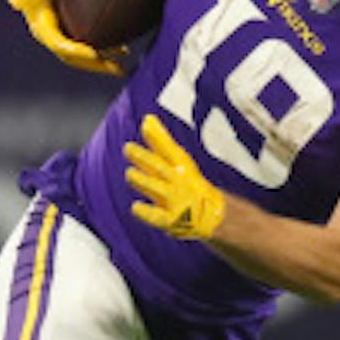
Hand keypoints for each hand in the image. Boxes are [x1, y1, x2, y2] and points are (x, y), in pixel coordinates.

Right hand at [8, 0, 120, 76]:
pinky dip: (104, 49)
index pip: (59, 44)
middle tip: (118, 70)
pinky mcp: (68, 32)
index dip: (76, 51)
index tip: (95, 54)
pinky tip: (123, 50)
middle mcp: (50, 37)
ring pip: (81, 57)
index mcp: (42, 27)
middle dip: (96, 65)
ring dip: (102, 62)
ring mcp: (59, 37)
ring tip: (123, 67)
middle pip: (73, 58)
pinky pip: (87, 46)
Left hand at [123, 115, 226, 239]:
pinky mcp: (172, 220)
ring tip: (129, 173)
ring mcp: (176, 202)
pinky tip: (135, 207)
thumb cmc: (188, 184)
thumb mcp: (179, 161)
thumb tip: (147, 119)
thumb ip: (161, 142)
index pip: (170, 149)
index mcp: (182, 167)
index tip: (146, 122)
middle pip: (160, 168)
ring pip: (157, 189)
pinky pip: (157, 216)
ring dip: (143, 180)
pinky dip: (147, 212)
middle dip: (144, 158)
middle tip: (128, 148)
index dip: (158, 135)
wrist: (211, 214)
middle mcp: (179, 183)